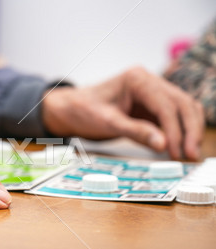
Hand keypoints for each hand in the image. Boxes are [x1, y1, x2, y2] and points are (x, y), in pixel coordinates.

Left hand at [42, 67, 204, 159]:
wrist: (71, 109)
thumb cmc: (84, 111)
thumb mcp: (107, 123)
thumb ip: (135, 131)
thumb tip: (163, 144)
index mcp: (136, 79)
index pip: (166, 104)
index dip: (175, 129)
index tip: (177, 151)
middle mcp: (148, 81)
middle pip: (182, 103)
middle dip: (189, 130)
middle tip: (191, 154)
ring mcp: (151, 92)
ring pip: (182, 109)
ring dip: (188, 130)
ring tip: (189, 154)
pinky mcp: (150, 105)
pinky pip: (171, 117)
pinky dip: (178, 131)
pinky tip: (179, 148)